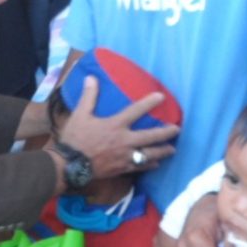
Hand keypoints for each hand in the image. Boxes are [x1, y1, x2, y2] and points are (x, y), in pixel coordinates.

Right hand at [58, 77, 179, 180]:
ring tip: (172, 149)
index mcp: (115, 125)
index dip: (149, 102)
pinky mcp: (122, 169)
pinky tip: (156, 164)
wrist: (70, 166)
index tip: (162, 97)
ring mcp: (125, 156)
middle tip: (176, 129)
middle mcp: (124, 141)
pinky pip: (140, 167)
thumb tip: (91, 77)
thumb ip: (88, 96)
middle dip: (165, 132)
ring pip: (149, 154)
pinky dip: (149, 165)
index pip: (136, 111)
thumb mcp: (79, 115)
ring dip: (162, 151)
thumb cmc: (75, 139)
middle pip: (150, 136)